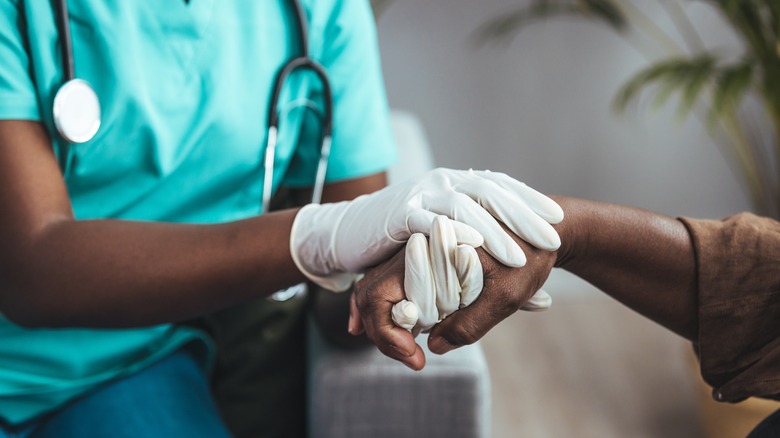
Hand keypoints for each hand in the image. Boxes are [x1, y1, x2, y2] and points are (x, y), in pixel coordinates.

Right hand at [290, 168, 562, 290]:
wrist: (349, 230)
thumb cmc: (405, 239)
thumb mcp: (446, 239)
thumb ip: (480, 252)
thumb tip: (527, 278)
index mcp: (456, 183)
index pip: (499, 187)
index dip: (528, 201)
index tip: (556, 219)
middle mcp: (442, 182)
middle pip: (489, 192)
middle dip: (522, 214)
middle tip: (551, 236)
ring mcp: (420, 194)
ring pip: (462, 206)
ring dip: (492, 230)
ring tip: (518, 254)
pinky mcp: (399, 213)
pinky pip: (428, 220)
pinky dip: (451, 232)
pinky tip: (471, 248)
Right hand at [350, 227, 556, 369]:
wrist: (547, 229)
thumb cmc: (530, 259)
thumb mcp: (506, 296)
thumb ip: (469, 323)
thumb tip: (433, 346)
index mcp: (430, 248)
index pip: (380, 295)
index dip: (388, 334)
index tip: (416, 358)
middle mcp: (416, 245)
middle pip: (370, 292)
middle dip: (380, 331)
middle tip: (410, 358)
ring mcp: (417, 250)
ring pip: (376, 287)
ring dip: (382, 321)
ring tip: (402, 348)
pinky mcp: (425, 256)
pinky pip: (391, 283)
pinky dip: (388, 308)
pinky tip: (398, 328)